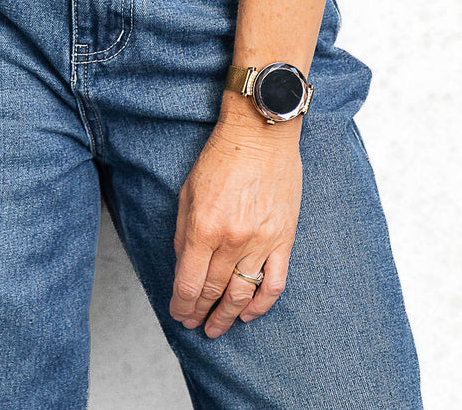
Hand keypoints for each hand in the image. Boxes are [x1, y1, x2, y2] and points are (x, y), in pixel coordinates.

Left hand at [170, 106, 300, 337]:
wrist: (261, 133)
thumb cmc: (221, 157)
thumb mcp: (188, 191)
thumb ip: (183, 232)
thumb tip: (183, 266)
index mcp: (204, 227)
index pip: (189, 284)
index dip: (181, 305)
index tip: (178, 314)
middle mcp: (232, 241)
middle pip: (213, 292)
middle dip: (199, 313)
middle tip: (193, 324)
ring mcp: (261, 243)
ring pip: (242, 295)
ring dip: (227, 317)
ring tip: (216, 328)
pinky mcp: (284, 240)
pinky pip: (274, 284)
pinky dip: (261, 305)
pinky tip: (249, 314)